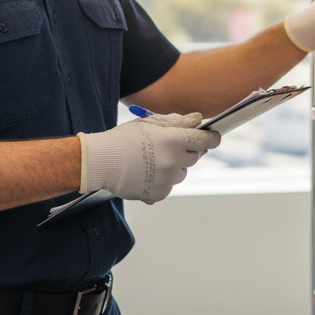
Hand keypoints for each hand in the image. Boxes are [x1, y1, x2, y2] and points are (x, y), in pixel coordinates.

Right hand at [78, 113, 220, 202]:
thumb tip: (198, 120)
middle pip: (195, 157)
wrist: (100, 161)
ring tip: (153, 160)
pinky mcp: (159, 194)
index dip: (212, 137)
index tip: (213, 136)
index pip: (206, 140)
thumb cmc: (124, 139)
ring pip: (182, 173)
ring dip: (174, 166)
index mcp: (174, 140)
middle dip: (187, 150)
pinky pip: (169, 186)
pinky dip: (162, 180)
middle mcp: (175, 161)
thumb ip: (178, 121)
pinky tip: (147, 173)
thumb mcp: (151, 123)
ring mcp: (168, 180)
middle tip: (171, 146)